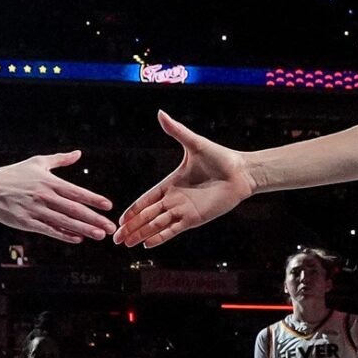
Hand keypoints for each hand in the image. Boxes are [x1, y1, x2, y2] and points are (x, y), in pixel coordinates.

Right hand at [0, 152, 113, 242]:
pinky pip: (48, 230)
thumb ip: (60, 159)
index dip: (93, 199)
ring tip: (99, 235)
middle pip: (74, 209)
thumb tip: (78, 153)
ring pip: (64, 221)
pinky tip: (77, 239)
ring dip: (83, 229)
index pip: (76, 192)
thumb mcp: (37, 162)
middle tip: (110, 226)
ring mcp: (36, 210)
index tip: (108, 205)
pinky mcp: (27, 222)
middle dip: (94, 218)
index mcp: (49, 182)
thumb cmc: (14, 174)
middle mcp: (45, 196)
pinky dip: (63, 234)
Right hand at [116, 112, 256, 247]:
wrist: (241, 172)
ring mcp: (183, 210)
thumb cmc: (220, 157)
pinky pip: (173, 230)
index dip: (131, 210)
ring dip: (141, 234)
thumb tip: (161, 112)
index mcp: (170, 184)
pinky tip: (147, 244)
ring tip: (127, 244)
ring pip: (157, 225)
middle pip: (146, 216)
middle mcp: (174, 200)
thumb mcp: (194, 143)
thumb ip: (176, 131)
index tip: (119, 219)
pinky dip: (160, 237)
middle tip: (115, 238)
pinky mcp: (194, 218)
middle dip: (130, 227)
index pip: (145, 200)